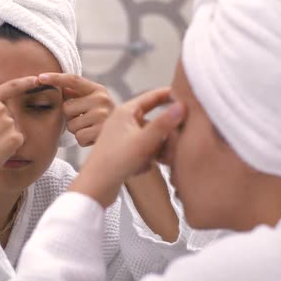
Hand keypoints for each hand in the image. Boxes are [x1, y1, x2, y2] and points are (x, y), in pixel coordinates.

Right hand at [0, 76, 38, 197]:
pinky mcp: (15, 138)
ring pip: (14, 128)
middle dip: (2, 126)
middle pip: (10, 115)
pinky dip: (10, 147)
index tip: (36, 79)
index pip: (10, 87)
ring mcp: (9, 123)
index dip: (25, 82)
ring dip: (6, 137)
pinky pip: (18, 140)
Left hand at [38, 73, 113, 146]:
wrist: (125, 136)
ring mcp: (102, 116)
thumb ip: (76, 94)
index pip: (73, 80)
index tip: (40, 77)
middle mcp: (102, 100)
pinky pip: (78, 137)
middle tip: (85, 120)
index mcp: (98, 90)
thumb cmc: (102, 118)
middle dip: (71, 117)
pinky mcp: (101, 132)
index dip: (56, 78)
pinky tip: (93, 137)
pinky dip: (83, 140)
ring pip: (71, 125)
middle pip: (66, 108)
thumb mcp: (93, 101)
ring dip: (77, 130)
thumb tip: (54, 83)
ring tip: (90, 128)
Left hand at [70, 88, 184, 206]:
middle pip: (153, 120)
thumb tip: (182, 105)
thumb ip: (164, 123)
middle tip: (175, 140)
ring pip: (149, 138)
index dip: (168, 94)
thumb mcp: (145, 140)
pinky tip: (142, 168)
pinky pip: (143, 150)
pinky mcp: (122, 152)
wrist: (96, 187)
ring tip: (158, 160)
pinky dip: (146, 158)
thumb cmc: (117, 161)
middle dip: (164, 133)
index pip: (151, 96)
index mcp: (125, 112)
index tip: (184, 93)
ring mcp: (122, 137)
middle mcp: (122, 121)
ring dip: (156, 149)